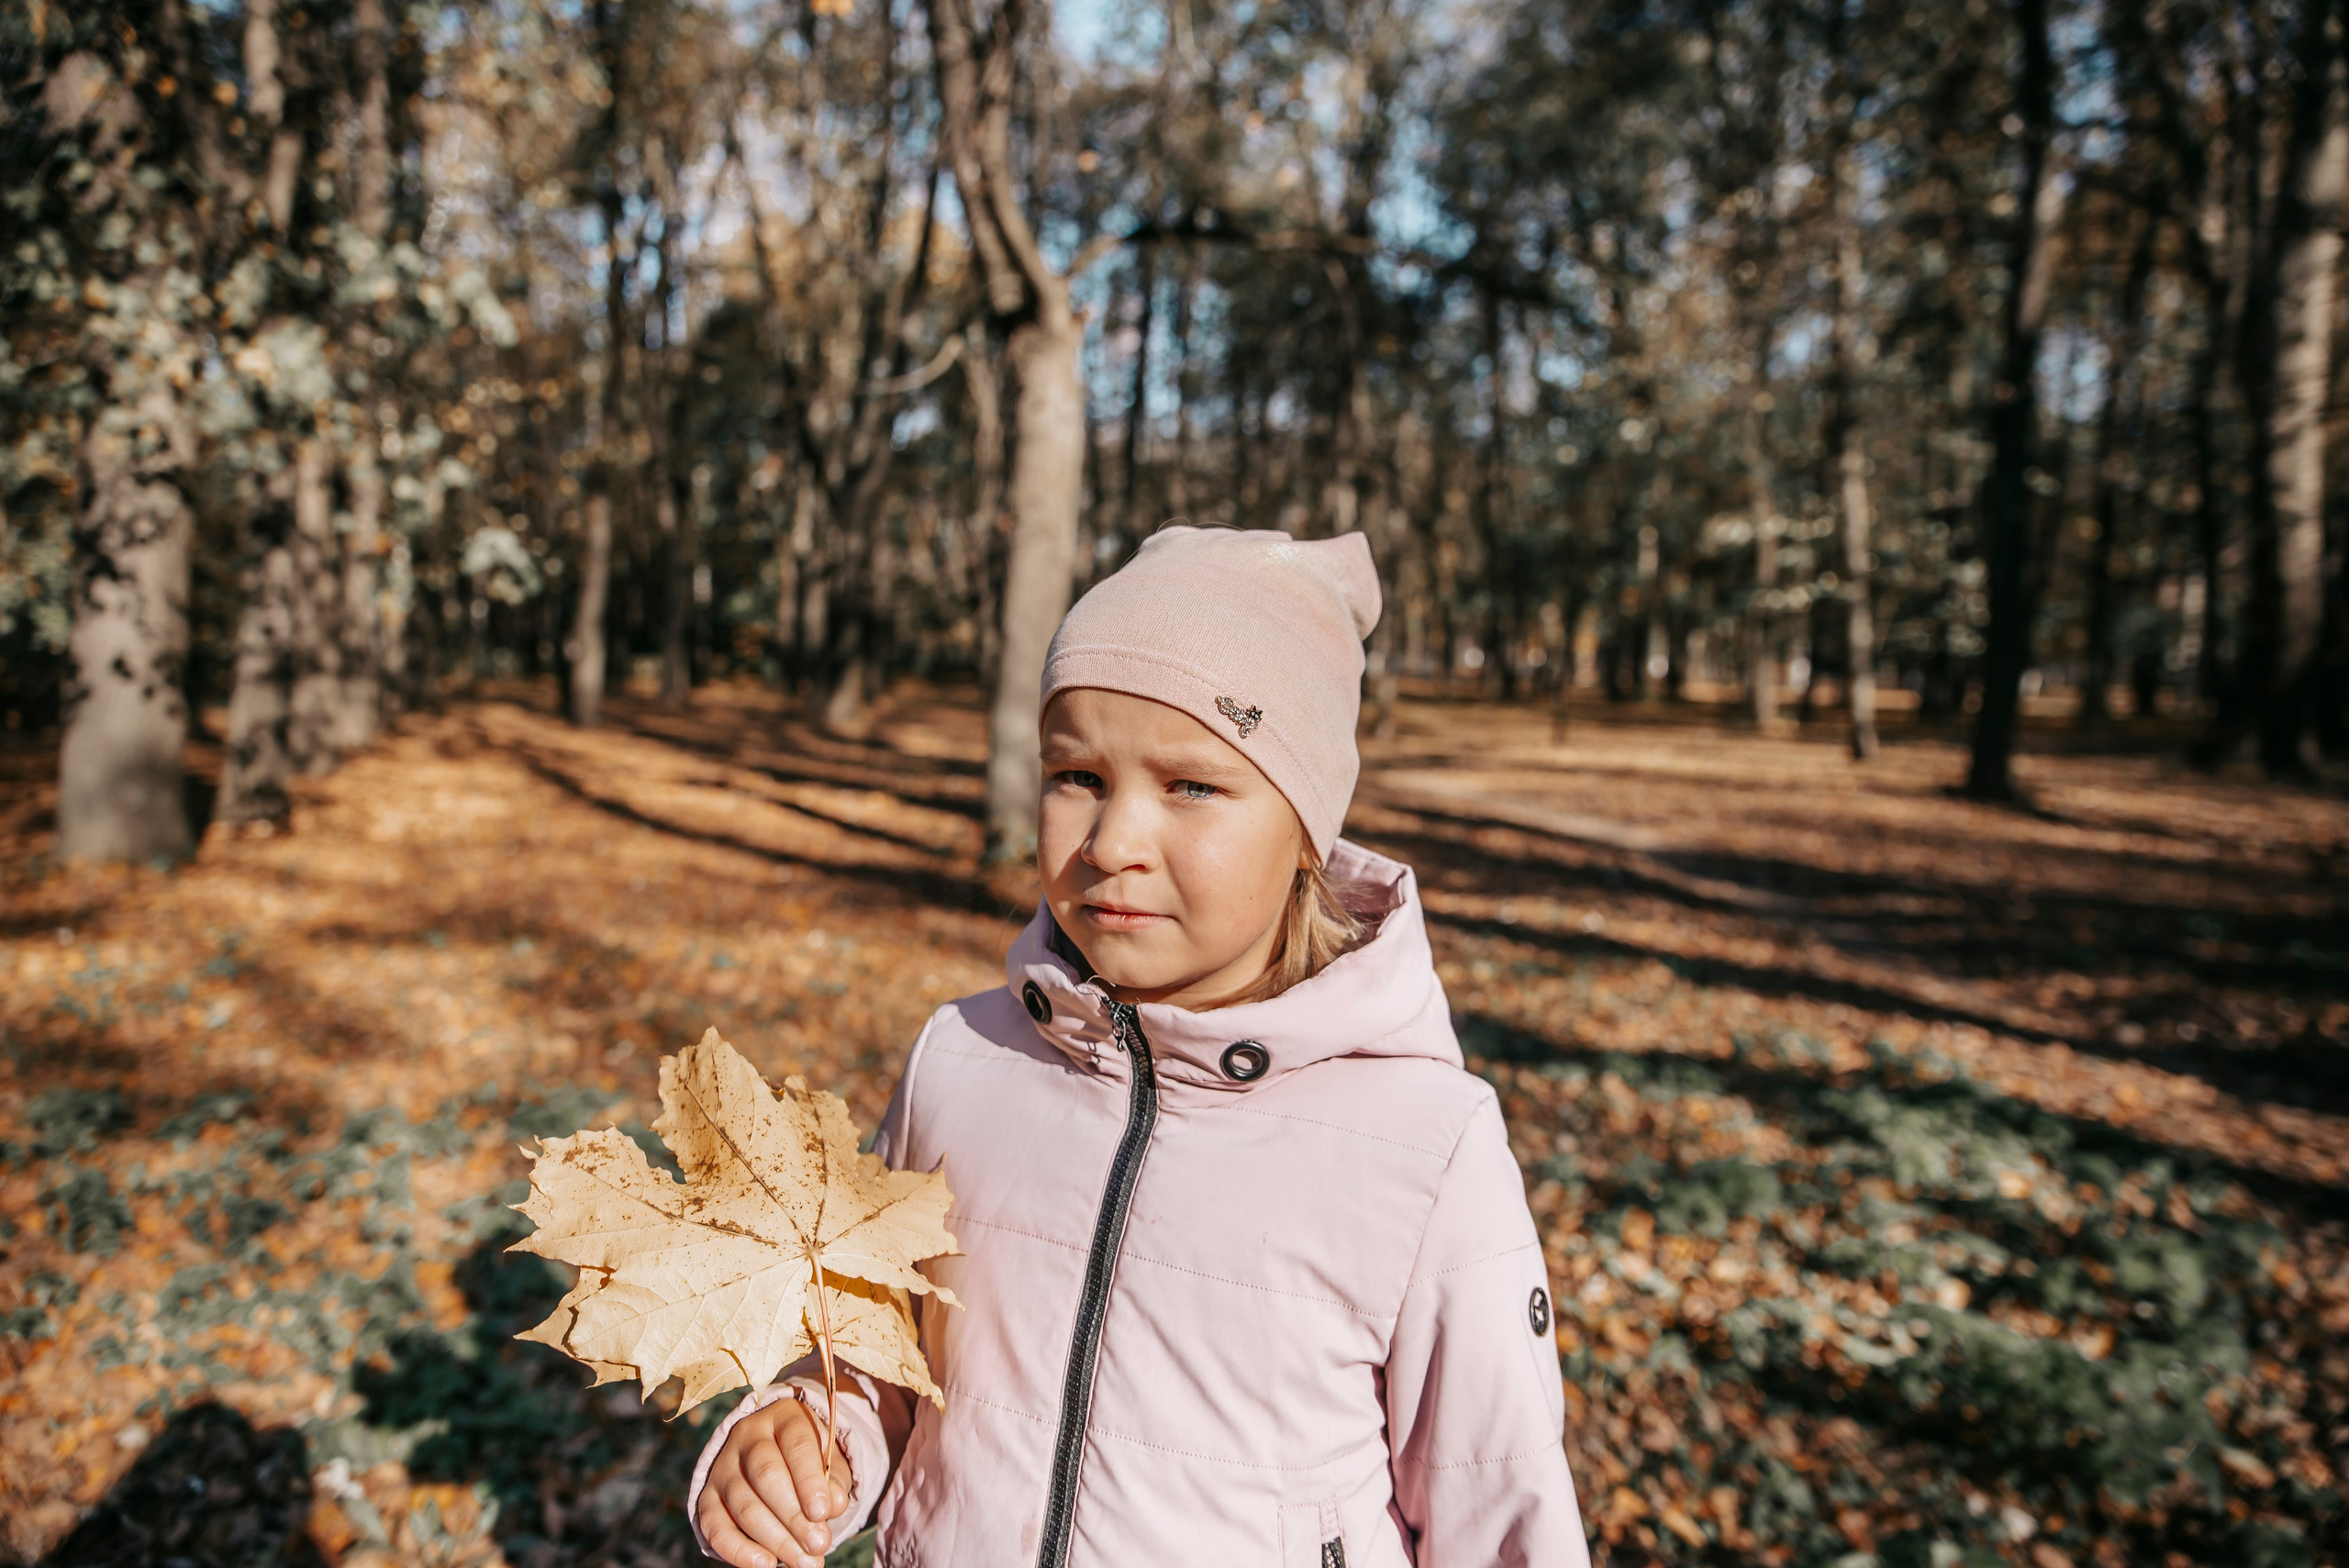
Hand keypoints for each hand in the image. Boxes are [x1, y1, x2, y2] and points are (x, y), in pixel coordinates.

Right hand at [696, 1395, 856, 1567]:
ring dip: (775, 1539)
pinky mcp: (707, 1496)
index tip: (822, 1512)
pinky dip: (739, 1550)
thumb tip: (833, 1505)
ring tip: (803, 1562)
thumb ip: (834, 1480)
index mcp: (784, 1417)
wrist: (774, 1455)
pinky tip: (766, 1564)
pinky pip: (714, 1526)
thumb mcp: (830, 1459)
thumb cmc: (809, 1460)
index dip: (809, 1480)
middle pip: (766, 1475)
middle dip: (794, 1516)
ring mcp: (723, 1466)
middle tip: (819, 1545)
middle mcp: (748, 1436)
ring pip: (744, 1504)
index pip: (796, 1443)